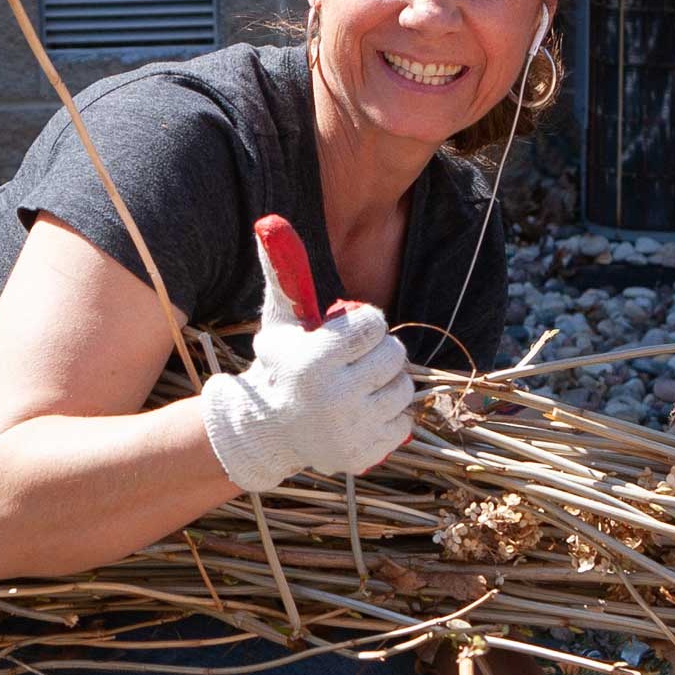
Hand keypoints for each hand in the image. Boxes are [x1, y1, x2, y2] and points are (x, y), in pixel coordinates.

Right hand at [200, 229, 413, 491]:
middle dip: (377, 353)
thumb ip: (283, 274)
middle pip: (395, 354)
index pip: (375, 324)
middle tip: (354, 361)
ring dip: (385, 383)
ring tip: (357, 387)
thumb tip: (271, 220)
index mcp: (314, 362)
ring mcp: (354, 430)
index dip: (364, 325)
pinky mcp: (368, 454)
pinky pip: (405, 421)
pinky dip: (388, 415)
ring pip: (404, 388)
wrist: (269, 431)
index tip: (346, 335)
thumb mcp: (280, 322)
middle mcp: (336, 399)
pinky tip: (361, 413)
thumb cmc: (281, 367)